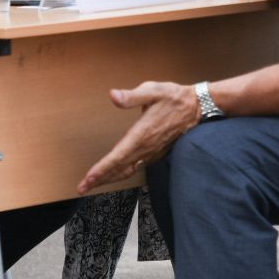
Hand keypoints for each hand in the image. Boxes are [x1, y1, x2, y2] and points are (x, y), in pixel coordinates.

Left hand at [78, 81, 199, 193]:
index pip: (118, 156)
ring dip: (110, 178)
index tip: (88, 179)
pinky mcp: (156, 154)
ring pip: (128, 170)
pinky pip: (136, 168)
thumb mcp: (153, 90)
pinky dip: (123, 174)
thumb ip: (131, 96)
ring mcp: (152, 153)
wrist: (197, 107)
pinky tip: (115, 174)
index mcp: (142, 134)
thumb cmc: (173, 97)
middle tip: (82, 188)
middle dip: (100, 179)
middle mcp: (146, 147)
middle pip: (119, 169)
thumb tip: (113, 95)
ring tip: (93, 185)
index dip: (102, 169)